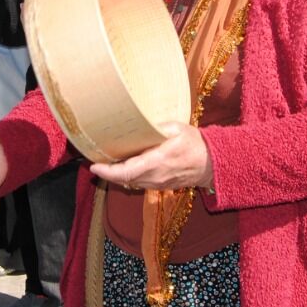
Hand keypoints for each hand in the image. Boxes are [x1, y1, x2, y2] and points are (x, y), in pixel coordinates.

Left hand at [88, 123, 213, 191]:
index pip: (126, 172)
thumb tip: (140, 120)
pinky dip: (128, 176)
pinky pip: (139, 183)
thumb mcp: (177, 128)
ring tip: (106, 162)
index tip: (95, 165)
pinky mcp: (160, 186)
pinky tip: (124, 166)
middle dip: (108, 172)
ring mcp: (157, 184)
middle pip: (124, 179)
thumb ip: (158, 126)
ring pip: (130, 182)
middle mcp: (155, 176)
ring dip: (117, 175)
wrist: (212, 164)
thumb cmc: (196, 144)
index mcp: (157, 161)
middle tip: (95, 160)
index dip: (108, 171)